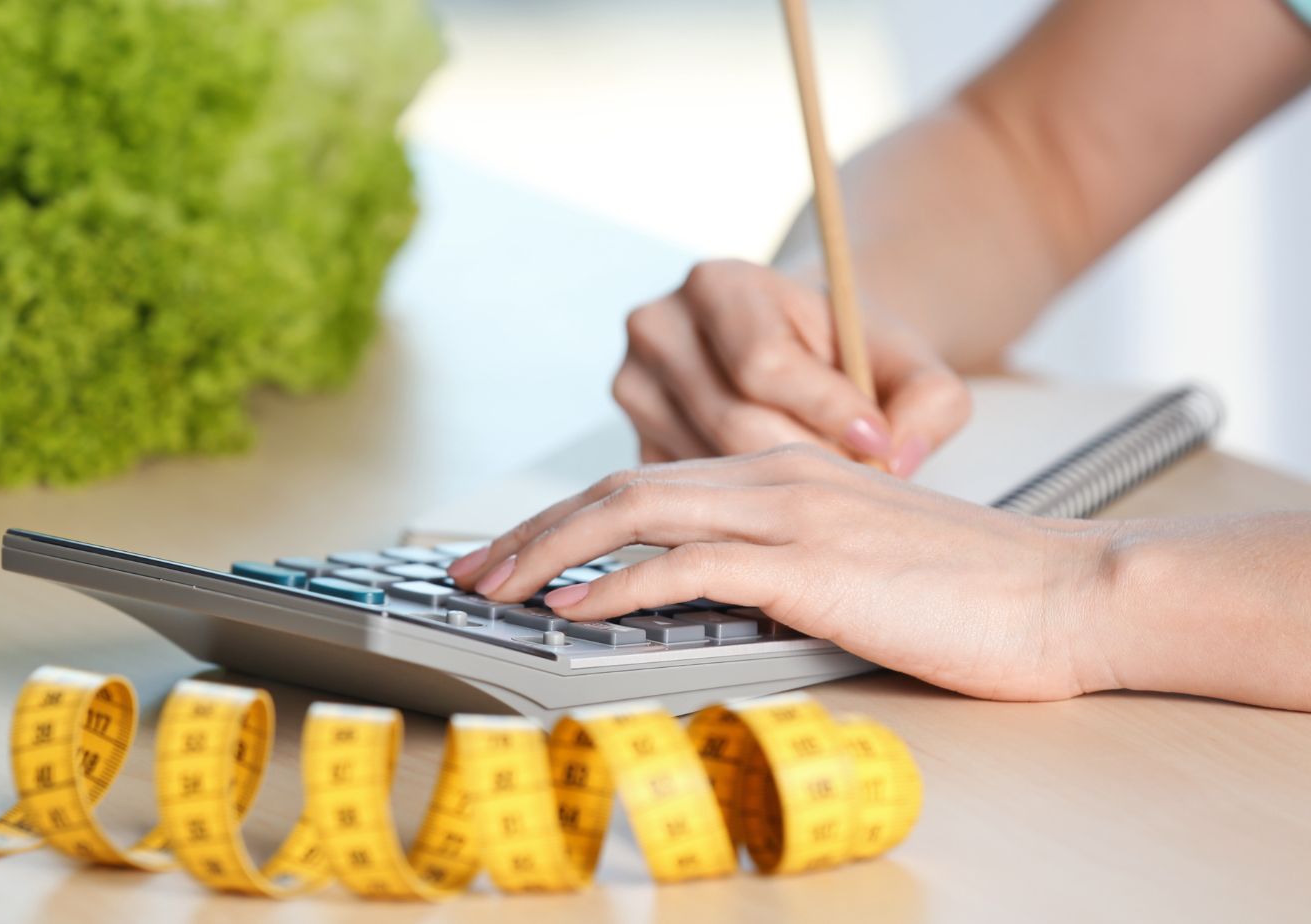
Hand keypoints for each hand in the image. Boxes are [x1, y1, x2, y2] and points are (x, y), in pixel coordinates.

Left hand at [446, 445, 1119, 701]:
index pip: (646, 483)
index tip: (513, 554)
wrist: (1063, 590)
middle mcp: (772, 477)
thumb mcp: (858, 561)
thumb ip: (783, 560)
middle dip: (531, 529)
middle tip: (469, 569)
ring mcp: (788, 514)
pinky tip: (574, 607)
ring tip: (491, 587)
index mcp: (780, 472)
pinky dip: (616, 582)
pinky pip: (687, 563)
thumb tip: (718, 594)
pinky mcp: (808, 564)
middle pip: (619, 488)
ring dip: (548, 550)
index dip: (566, 517)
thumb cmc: (968, 588)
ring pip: (633, 511)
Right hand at [613, 259, 970, 475]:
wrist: (805, 349)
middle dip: (808, 457)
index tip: (879, 438)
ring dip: (778, 489)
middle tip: (858, 472)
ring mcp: (634, 389)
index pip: (762, 363)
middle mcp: (658, 328)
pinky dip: (745, 504)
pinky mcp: (633, 444)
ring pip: (713, 470)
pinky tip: (782, 496)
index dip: (829, 410)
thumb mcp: (909, 360)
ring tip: (825, 479)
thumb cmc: (853, 352)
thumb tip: (895, 458)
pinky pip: (693, 499)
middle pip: (734, 423)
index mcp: (717, 283)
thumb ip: (930, 400)